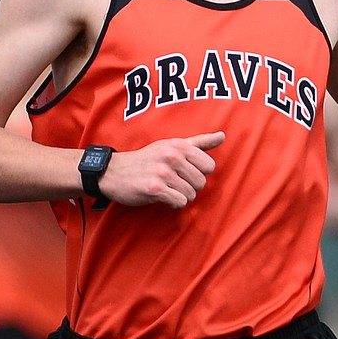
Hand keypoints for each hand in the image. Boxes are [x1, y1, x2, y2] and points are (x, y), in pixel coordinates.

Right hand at [102, 132, 224, 208]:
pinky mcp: (155, 188)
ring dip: (180, 196)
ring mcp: (163, 172)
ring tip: (165, 188)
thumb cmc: (147, 159)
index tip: (183, 171)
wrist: (114, 171)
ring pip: (191, 195)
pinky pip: (179, 202)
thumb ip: (199, 142)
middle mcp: (172, 156)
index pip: (209, 166)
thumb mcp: (172, 145)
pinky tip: (161, 196)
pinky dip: (172, 203)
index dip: (198, 172)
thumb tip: (223, 135)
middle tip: (172, 181)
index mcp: (179, 145)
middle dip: (189, 186)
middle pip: (201, 183)